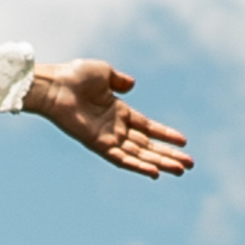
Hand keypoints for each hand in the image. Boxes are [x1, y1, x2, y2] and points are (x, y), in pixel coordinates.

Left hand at [23, 59, 191, 178]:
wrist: (55, 85)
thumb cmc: (75, 76)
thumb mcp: (105, 72)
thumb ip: (120, 80)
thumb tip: (132, 85)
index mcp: (119, 111)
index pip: (148, 127)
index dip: (165, 134)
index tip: (184, 142)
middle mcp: (115, 127)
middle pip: (148, 146)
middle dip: (169, 155)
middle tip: (189, 164)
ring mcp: (107, 137)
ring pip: (140, 155)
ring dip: (160, 163)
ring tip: (181, 170)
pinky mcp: (98, 144)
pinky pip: (121, 159)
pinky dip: (138, 166)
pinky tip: (155, 172)